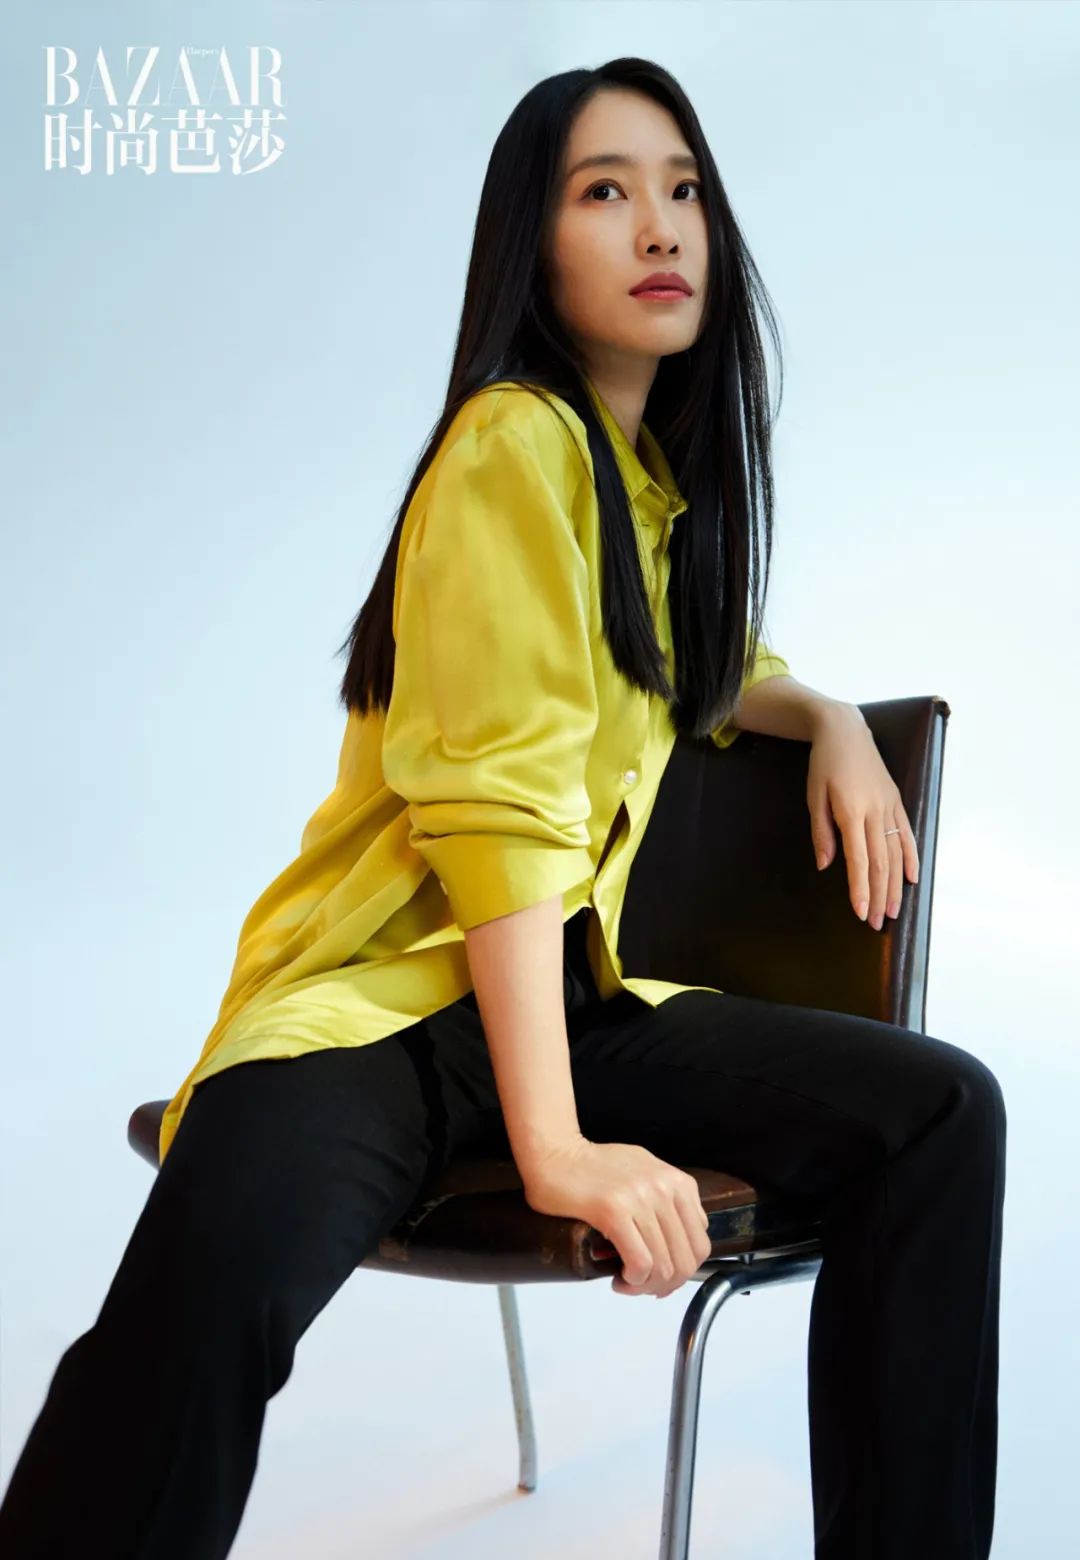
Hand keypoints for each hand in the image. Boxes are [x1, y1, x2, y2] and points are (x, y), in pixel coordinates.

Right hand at [522, 1138, 712, 1298]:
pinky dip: (633, 1280)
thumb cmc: (593, 1166)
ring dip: (645, 1286)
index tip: (661, 1277)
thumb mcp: (645, 1173)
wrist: (555, 1153)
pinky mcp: (613, 1210)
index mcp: (677, 1182)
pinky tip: (619, 1277)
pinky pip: (640, 1262)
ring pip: (663, 1266)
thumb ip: (668, 1201)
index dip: (683, 1271)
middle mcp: (664, 1188)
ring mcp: (640, 1198)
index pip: (699, 1243)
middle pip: (685, 1259)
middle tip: (643, 1287)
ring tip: (626, 1283)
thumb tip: (678, 1240)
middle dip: (665, 1284)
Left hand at [808, 703, 919, 929]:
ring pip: (895, 853)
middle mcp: (875, 811)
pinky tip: (912, 878)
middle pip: (880, 863)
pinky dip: (911, 857)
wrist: (845, 731)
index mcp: (851, 812)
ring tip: (893, 910)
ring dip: (895, 885)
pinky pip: (906, 834)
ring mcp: (889, 806)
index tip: (860, 912)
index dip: (860, 889)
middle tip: (875, 923)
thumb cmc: (824, 764)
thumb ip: (821, 832)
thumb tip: (826, 865)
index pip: (858, 860)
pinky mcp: (896, 801)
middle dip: (878, 895)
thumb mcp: (814, 796)